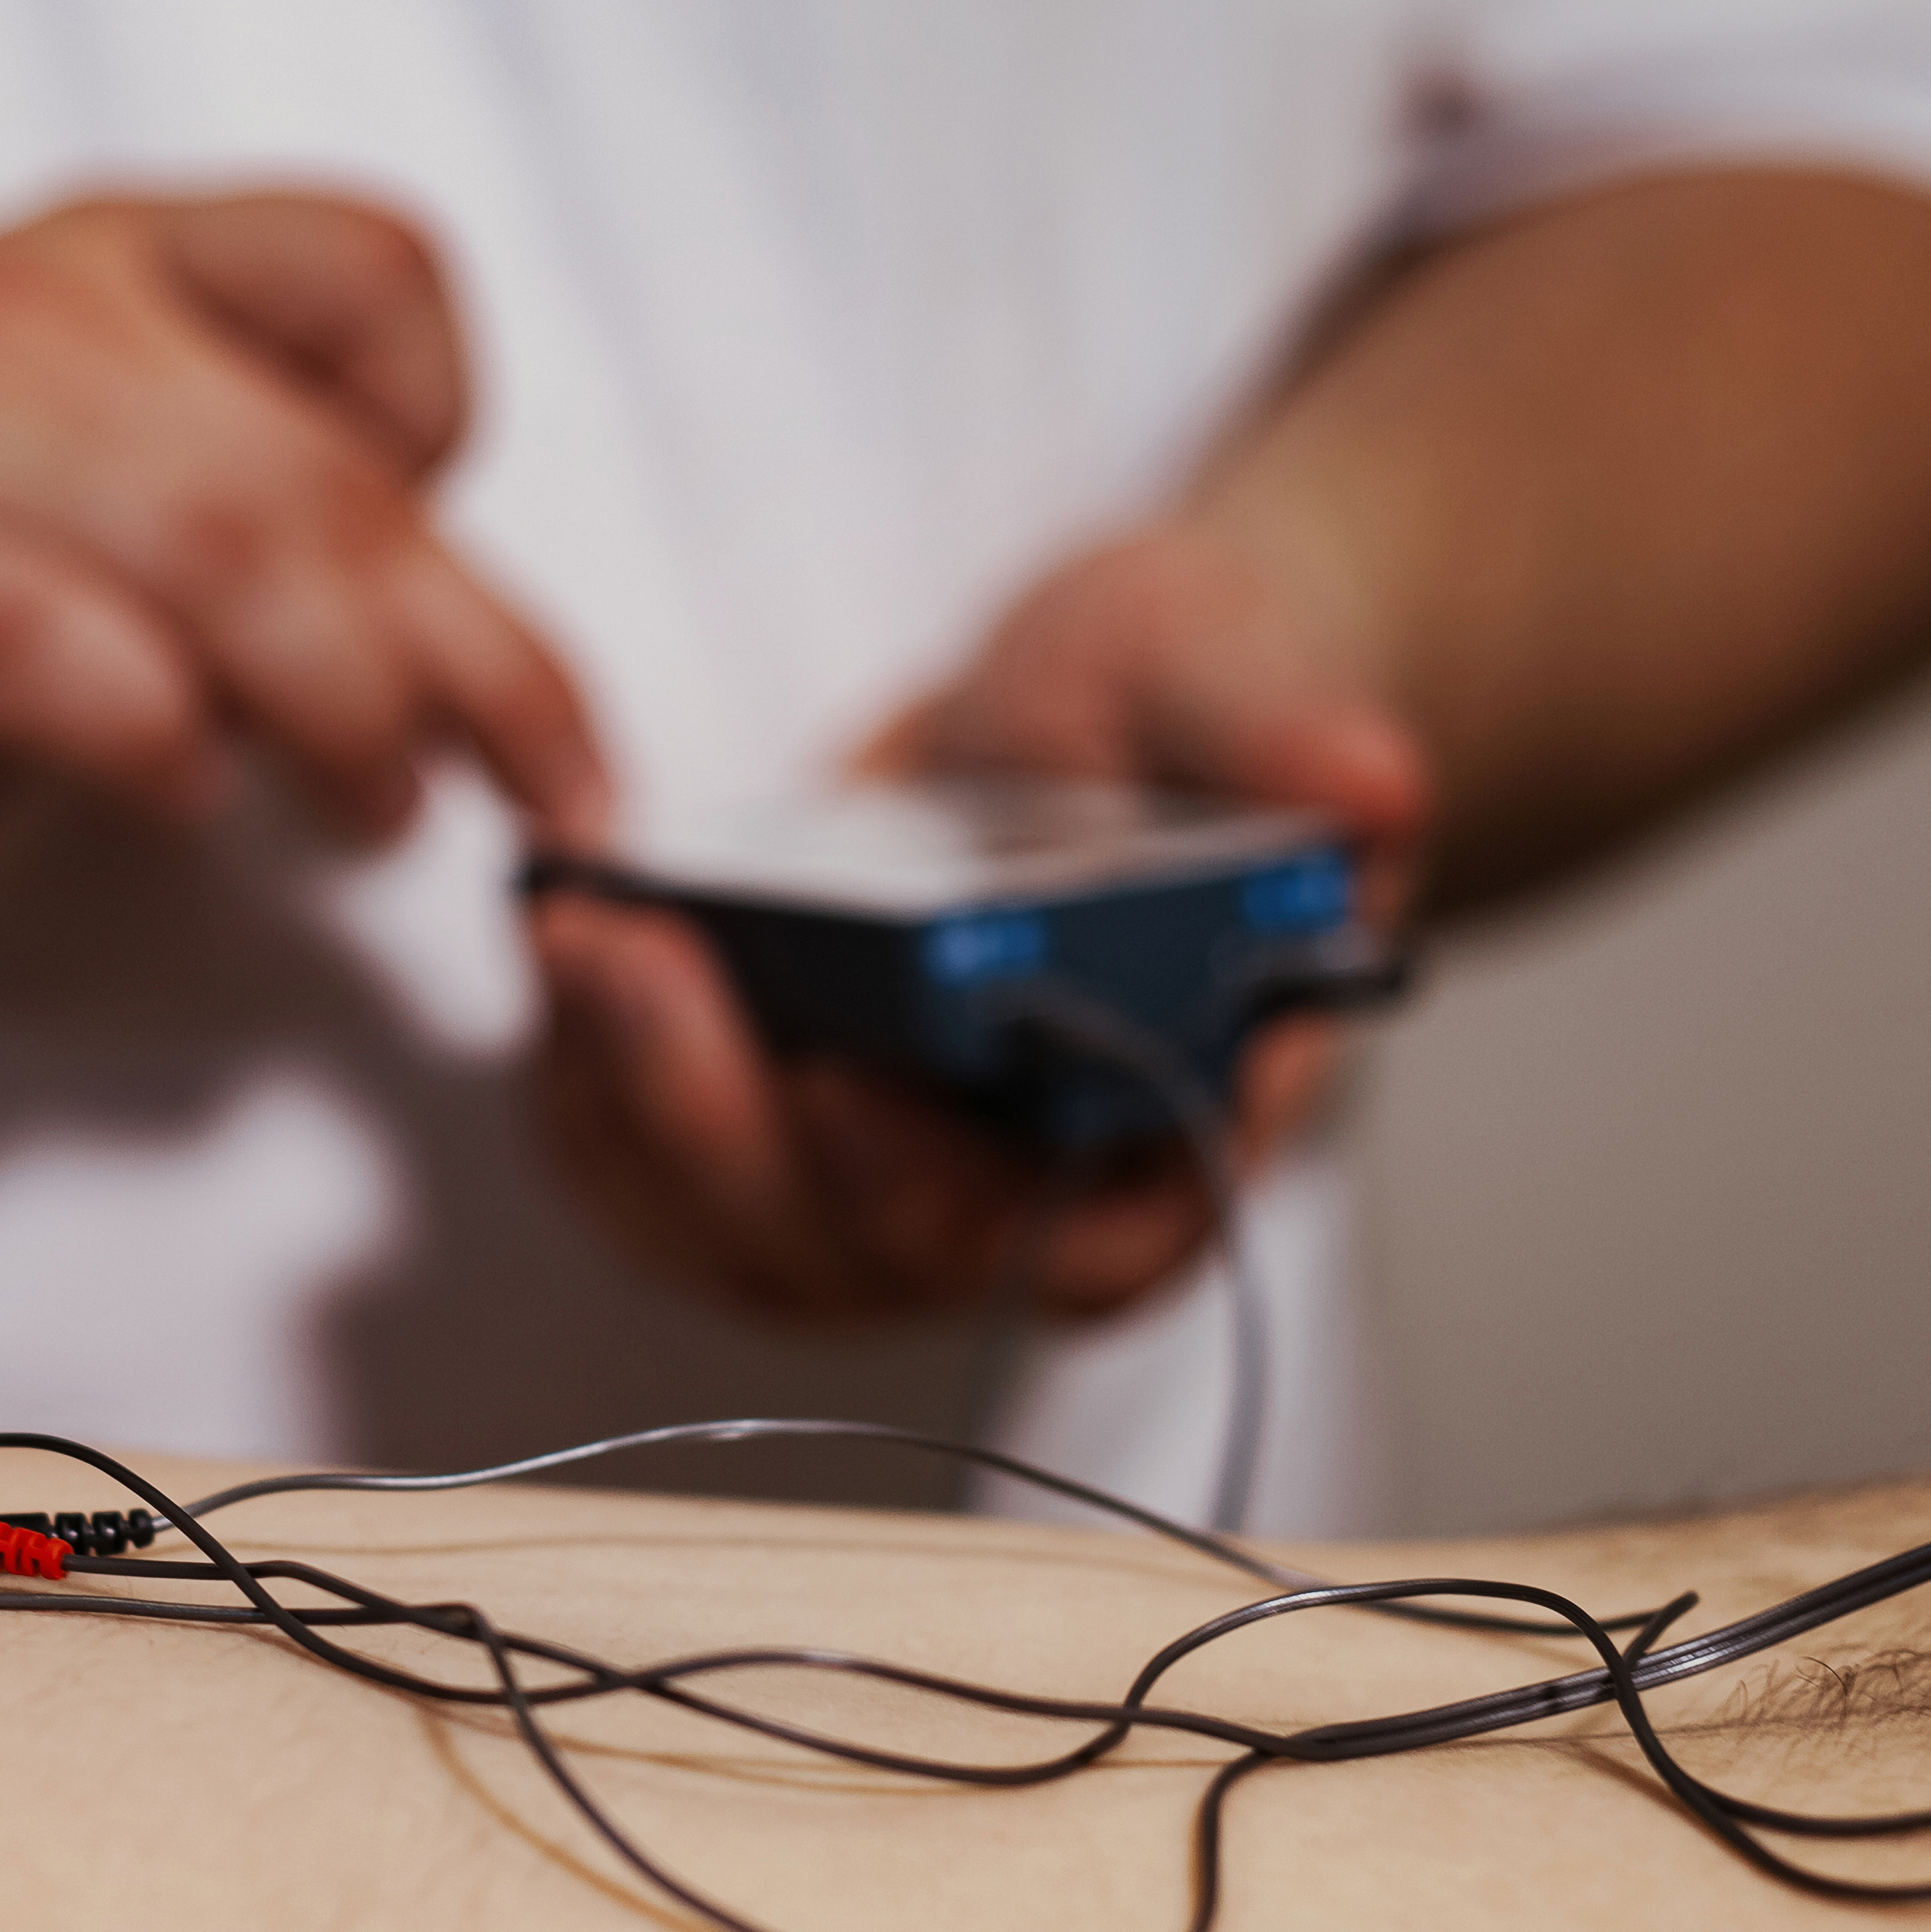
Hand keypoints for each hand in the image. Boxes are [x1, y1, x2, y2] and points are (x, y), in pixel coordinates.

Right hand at [0, 192, 606, 889]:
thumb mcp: (58, 455)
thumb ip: (237, 495)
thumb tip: (444, 634)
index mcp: (100, 263)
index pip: (373, 268)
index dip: (447, 420)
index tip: (434, 563)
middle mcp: (17, 320)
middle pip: (326, 470)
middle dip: (475, 654)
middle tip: (543, 784)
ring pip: (217, 546)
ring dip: (342, 707)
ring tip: (371, 812)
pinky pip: (34, 649)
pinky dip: (141, 733)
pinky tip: (171, 792)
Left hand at [528, 514, 1423, 1324]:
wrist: (1103, 704)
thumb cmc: (1188, 706)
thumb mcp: (1238, 675)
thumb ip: (1286, 729)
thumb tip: (1368, 781)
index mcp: (1180, 1123)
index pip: (1067, 1245)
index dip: (940, 1192)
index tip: (836, 1079)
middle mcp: (1030, 1188)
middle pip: (857, 1256)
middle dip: (720, 1125)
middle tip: (627, 960)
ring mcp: (895, 1173)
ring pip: (735, 1237)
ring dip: (628, 1114)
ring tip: (575, 937)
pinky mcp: (787, 1127)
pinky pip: (660, 1175)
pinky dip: (590, 1090)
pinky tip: (562, 956)